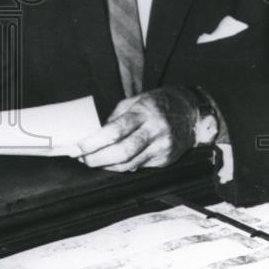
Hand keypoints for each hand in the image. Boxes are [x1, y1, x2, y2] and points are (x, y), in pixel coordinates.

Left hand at [73, 86, 198, 171]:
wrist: (191, 113)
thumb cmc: (159, 103)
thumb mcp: (136, 100)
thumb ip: (116, 116)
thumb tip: (96, 133)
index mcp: (144, 112)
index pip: (115, 131)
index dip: (93, 142)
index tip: (77, 148)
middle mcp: (154, 131)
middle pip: (122, 152)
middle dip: (97, 159)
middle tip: (82, 159)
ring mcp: (162, 148)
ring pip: (130, 165)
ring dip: (107, 166)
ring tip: (93, 162)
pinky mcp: (166, 160)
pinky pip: (139, 167)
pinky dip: (123, 167)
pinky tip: (112, 163)